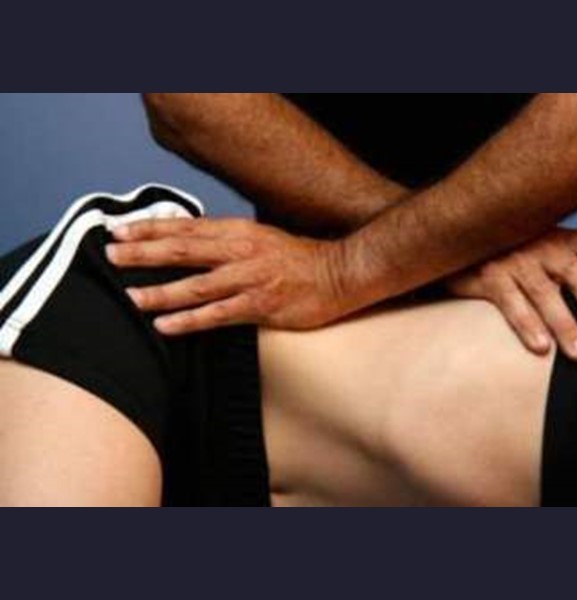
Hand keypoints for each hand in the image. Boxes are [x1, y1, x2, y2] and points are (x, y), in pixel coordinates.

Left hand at [106, 217, 349, 334]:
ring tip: (131, 297)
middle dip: (144, 253)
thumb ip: (227, 240)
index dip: (150, 228)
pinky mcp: (261, 306)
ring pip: (196, 285)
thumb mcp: (261, 237)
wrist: (341, 273)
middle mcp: (241, 251)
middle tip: (111, 256)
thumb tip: (192, 240)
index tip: (119, 230)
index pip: (186, 227)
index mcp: (239, 232)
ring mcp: (250, 279)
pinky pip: (218, 315)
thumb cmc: (300, 259)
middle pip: (183, 250)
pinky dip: (189, 321)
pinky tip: (166, 327)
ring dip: (161, 291)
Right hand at [447, 227, 576, 360]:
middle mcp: (540, 244)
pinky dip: (526, 325)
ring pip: (546, 294)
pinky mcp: (488, 276)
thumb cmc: (502, 248)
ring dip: (566, 325)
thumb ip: (564, 257)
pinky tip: (541, 348)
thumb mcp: (535, 242)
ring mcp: (514, 260)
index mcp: (558, 235)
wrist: (449, 236)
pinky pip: (510, 303)